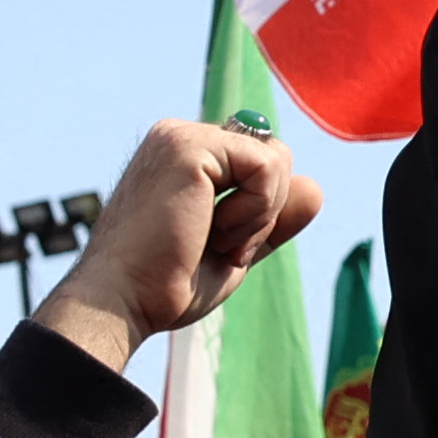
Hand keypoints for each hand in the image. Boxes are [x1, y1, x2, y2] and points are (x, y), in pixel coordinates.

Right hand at [33, 119, 321, 369]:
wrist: (121, 301)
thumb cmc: (164, 285)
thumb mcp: (234, 249)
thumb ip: (272, 221)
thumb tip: (316, 188)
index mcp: (183, 156)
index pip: (259, 164)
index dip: (259, 212)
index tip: (217, 248)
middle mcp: (179, 136)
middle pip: (274, 155)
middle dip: (264, 211)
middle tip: (217, 245)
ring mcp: (181, 136)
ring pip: (276, 158)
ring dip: (259, 215)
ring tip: (212, 239)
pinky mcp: (189, 146)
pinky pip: (268, 166)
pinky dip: (256, 211)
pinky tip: (213, 232)